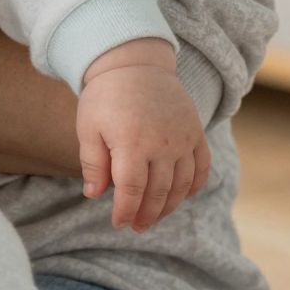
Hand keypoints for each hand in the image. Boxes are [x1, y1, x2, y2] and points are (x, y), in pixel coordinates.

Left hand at [77, 43, 209, 231]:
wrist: (134, 63)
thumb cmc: (105, 96)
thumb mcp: (88, 127)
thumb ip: (93, 163)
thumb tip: (94, 195)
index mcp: (131, 143)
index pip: (132, 190)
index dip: (125, 211)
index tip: (118, 223)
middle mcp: (162, 143)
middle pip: (158, 192)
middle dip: (147, 214)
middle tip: (136, 226)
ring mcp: (183, 138)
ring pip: (182, 185)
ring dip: (169, 206)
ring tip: (154, 217)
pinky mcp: (196, 132)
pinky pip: (202, 167)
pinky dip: (193, 186)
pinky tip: (180, 196)